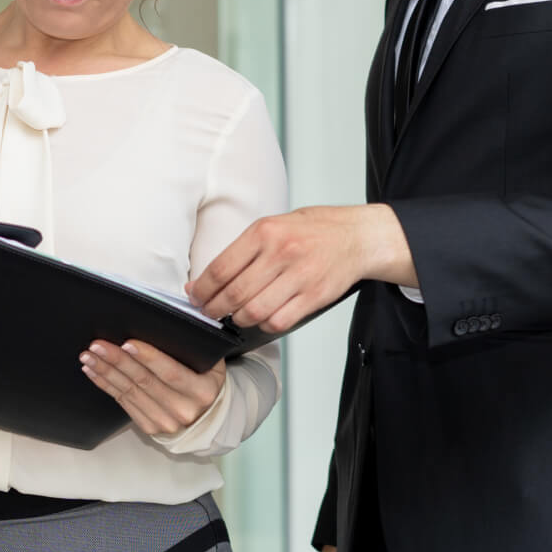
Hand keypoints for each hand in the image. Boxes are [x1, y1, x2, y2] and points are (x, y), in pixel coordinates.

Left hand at [79, 339, 225, 434]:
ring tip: (89, 356)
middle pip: (144, 382)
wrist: (208, 416)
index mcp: (202, 391)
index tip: (127, 343)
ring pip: (130, 392)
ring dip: (106, 372)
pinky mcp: (150, 427)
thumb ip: (191, 347)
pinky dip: (106, 385)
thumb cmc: (204, 380)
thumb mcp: (210, 363)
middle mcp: (184, 409)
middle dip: (118, 361)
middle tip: (98, 345)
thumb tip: (159, 324)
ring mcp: (166, 421)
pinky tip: (94, 371)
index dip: (148, 358)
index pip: (171, 373)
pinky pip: (123, 402)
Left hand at [187, 205, 412, 332]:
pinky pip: (279, 321)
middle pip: (234, 293)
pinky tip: (262, 318)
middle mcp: (281, 252)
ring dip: (238, 319)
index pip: (221, 267)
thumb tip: (203, 280)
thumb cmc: (311, 231)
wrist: (356, 237)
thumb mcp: (273, 226)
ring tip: (235, 316)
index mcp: (265, 231)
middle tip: (209, 313)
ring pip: (254, 311)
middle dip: (214, 309)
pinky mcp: (314, 296)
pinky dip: (264, 325)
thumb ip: (240, 252)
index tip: (195, 297)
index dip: (202, 288)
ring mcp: (299, 275)